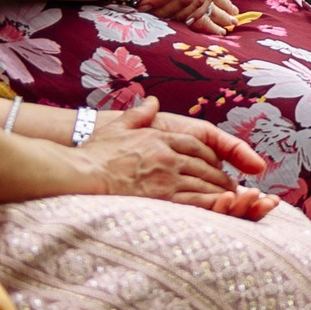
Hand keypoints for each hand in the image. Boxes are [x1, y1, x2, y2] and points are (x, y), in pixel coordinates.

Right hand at [79, 98, 273, 213]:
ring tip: (228, 198)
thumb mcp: (119, 125)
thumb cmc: (95, 153)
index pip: (198, 145)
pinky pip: (195, 201)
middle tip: (230, 184)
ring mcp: (166, 177)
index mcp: (161, 138)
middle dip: (220, 175)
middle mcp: (168, 157)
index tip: (217, 164)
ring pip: (205, 183)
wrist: (80, 174)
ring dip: (220, 190)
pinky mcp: (162, 198)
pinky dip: (212, 204)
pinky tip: (219, 208)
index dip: (212, 155)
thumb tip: (152, 101)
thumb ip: (140, 113)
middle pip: (206, 165)